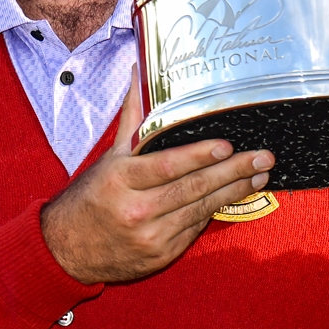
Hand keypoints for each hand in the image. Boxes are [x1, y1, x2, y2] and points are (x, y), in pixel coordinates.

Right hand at [40, 72, 272, 283]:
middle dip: (233, 172)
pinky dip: (213, 212)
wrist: (66, 250)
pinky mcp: (160, 255)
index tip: (227, 146)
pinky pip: (193, 229)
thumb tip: (139, 73)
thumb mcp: (108, 158)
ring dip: (233, 192)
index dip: (198, 156)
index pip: (167, 166)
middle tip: (263, 159)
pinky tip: (233, 197)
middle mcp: (136, 210)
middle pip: (193, 189)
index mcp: (121, 180)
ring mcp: (151, 236)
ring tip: (259, 176)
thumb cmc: (90, 198)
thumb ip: (132, 118)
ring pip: (200, 210)